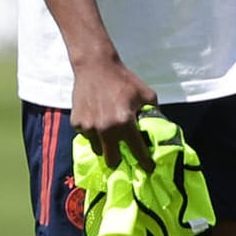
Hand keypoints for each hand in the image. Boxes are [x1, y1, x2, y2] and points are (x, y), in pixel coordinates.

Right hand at [69, 56, 158, 170]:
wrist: (95, 66)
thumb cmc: (123, 79)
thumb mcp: (146, 94)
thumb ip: (153, 113)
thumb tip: (158, 128)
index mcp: (125, 123)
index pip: (137, 151)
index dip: (145, 163)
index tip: (149, 169)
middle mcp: (106, 129)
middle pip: (112, 160)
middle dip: (119, 158)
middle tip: (123, 151)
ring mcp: (89, 127)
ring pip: (98, 149)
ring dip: (104, 144)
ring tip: (108, 129)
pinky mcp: (77, 124)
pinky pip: (86, 136)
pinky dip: (92, 132)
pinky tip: (97, 117)